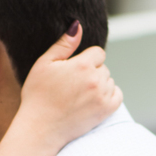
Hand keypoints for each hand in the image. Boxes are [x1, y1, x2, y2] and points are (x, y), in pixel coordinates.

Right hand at [15, 21, 122, 153]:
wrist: (40, 128)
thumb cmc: (38, 96)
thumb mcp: (44, 64)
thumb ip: (63, 44)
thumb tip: (78, 26)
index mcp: (82, 65)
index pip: (98, 53)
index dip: (86, 59)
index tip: (74, 70)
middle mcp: (96, 79)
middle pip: (103, 67)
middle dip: (92, 72)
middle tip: (73, 85)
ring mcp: (103, 96)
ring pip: (109, 81)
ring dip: (100, 84)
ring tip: (80, 94)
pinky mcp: (106, 111)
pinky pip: (117, 95)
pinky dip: (109, 95)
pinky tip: (93, 99)